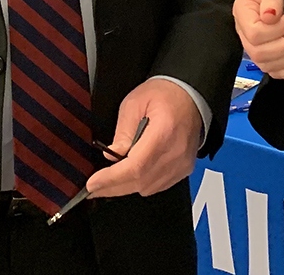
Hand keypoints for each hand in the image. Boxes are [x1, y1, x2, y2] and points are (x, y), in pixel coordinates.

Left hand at [84, 78, 200, 198]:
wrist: (190, 94)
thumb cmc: (164, 94)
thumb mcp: (134, 104)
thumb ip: (122, 132)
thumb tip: (111, 156)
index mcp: (164, 132)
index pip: (136, 166)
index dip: (112, 179)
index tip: (93, 184)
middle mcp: (177, 152)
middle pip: (141, 182)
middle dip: (113, 188)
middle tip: (94, 188)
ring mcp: (183, 163)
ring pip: (149, 188)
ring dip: (127, 187)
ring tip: (109, 181)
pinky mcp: (184, 168)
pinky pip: (159, 186)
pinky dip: (142, 184)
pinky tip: (130, 176)